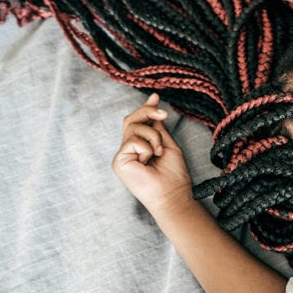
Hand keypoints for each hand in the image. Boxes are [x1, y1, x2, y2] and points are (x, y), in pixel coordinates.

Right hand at [112, 93, 193, 215]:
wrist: (173, 195)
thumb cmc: (173, 175)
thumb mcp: (168, 144)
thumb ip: (158, 128)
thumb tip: (154, 106)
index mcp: (140, 146)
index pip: (137, 123)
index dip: (145, 109)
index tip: (156, 98)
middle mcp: (128, 150)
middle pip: (131, 120)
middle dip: (148, 112)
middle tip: (163, 114)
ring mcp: (122, 156)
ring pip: (134, 128)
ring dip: (153, 137)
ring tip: (159, 152)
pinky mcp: (118, 162)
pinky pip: (132, 141)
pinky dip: (147, 148)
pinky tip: (150, 160)